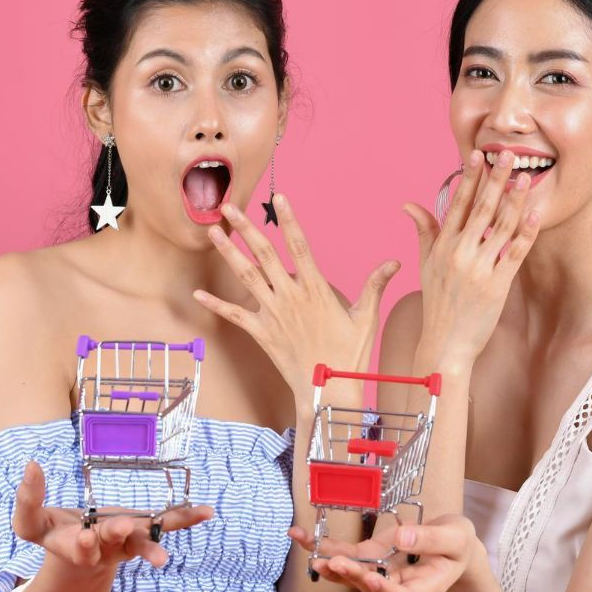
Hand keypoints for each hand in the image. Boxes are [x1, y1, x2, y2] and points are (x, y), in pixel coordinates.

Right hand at [12, 460, 214, 575]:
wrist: (81, 552)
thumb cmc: (54, 533)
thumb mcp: (31, 524)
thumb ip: (27, 500)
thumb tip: (31, 465)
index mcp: (71, 546)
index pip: (74, 546)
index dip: (79, 543)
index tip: (82, 536)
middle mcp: (101, 548)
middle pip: (109, 543)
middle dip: (113, 534)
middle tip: (119, 527)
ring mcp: (124, 542)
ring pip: (140, 543)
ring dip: (151, 546)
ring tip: (163, 557)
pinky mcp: (142, 531)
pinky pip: (165, 525)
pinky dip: (185, 519)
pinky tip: (207, 511)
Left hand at [193, 196, 399, 401]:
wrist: (327, 392)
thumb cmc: (349, 357)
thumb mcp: (367, 318)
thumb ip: (375, 286)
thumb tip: (394, 262)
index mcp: (316, 289)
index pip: (300, 246)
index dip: (290, 220)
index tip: (280, 198)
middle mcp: (290, 297)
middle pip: (265, 255)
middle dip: (245, 228)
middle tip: (229, 207)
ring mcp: (273, 314)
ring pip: (246, 277)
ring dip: (228, 253)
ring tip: (213, 232)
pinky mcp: (261, 333)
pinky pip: (234, 315)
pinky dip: (216, 304)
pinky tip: (197, 294)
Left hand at [288, 514, 480, 591]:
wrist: (451, 545)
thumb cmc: (457, 544)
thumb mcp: (455, 538)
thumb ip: (431, 539)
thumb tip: (402, 537)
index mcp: (424, 588)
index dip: (385, 591)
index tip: (372, 580)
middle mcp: (398, 585)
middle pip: (371, 587)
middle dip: (352, 575)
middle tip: (334, 563)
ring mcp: (381, 572)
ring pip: (352, 574)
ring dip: (330, 564)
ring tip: (311, 554)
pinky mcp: (371, 556)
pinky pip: (346, 554)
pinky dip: (324, 547)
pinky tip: (302, 537)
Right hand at [404, 149, 541, 367]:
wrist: (445, 343)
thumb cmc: (437, 303)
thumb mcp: (425, 265)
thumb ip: (424, 231)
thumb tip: (409, 204)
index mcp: (443, 246)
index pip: (457, 204)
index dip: (468, 179)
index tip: (477, 155)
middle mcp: (459, 253)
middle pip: (480, 209)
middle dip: (494, 180)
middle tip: (507, 155)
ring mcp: (478, 269)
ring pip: (499, 227)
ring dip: (514, 200)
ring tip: (525, 178)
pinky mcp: (497, 285)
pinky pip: (513, 254)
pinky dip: (524, 233)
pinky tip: (534, 215)